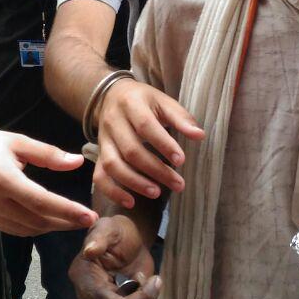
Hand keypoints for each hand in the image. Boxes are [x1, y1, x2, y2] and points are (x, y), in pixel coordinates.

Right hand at [0, 126, 96, 236]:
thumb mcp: (17, 142)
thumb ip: (48, 154)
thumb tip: (77, 162)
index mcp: (4, 179)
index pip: (43, 202)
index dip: (68, 211)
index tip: (89, 216)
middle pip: (38, 220)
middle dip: (66, 222)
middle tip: (87, 220)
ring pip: (28, 229)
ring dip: (52, 227)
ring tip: (73, 221)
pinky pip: (16, 230)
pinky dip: (36, 228)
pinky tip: (49, 220)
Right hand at [69, 215, 160, 298]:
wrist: (129, 240)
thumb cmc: (115, 231)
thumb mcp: (107, 228)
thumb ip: (98, 239)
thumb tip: (89, 251)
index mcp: (82, 275)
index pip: (97, 297)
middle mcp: (90, 294)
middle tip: (156, 280)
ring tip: (152, 278)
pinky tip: (150, 283)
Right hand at [94, 80, 203, 208]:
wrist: (111, 96)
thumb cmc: (144, 101)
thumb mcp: (162, 101)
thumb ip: (180, 118)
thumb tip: (200, 136)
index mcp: (131, 104)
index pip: (146, 126)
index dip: (164, 145)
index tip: (181, 161)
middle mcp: (113, 122)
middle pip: (131, 150)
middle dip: (156, 170)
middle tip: (178, 184)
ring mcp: (103, 140)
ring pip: (113, 165)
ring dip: (135, 182)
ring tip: (156, 193)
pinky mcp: (99, 155)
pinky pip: (99, 176)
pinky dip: (112, 192)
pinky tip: (131, 202)